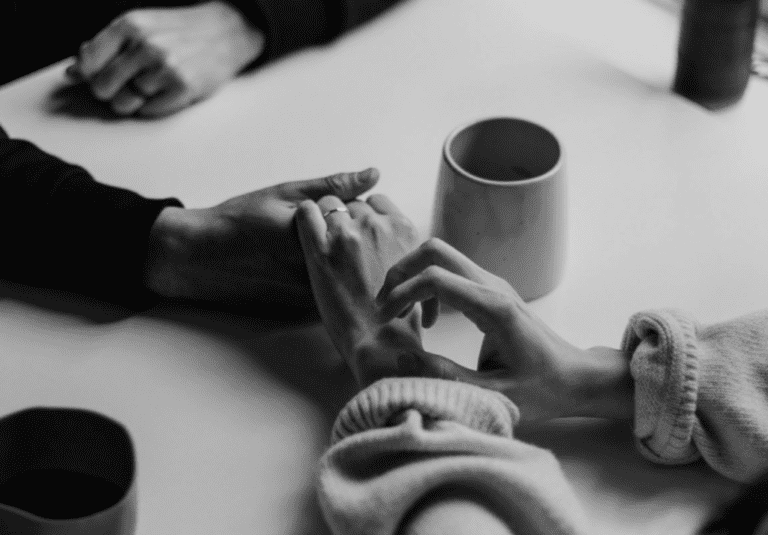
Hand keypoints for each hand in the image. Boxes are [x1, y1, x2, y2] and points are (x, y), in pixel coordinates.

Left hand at [68, 1, 263, 115]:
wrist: (226, 32)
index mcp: (130, 25)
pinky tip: (164, 92)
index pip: (88, 62)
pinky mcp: (182, 89)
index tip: (100, 74)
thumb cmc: (180, 31)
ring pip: (124, 104)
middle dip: (110, 90)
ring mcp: (165, 69)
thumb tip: (72, 72)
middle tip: (127, 84)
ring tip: (149, 87)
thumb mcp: (141, 27)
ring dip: (132, 101)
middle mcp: (145, 46)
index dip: (89, 74)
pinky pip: (148, 112)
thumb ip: (106, 47)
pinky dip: (152, 106)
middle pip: (102, 87)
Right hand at [143, 168, 379, 311]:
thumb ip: (333, 186)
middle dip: (355, 236)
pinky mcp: (306, 307)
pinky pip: (335, 288)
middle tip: (320, 227)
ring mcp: (313, 292)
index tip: (336, 207)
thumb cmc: (242, 220)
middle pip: (361, 249)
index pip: (363, 220)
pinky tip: (304, 265)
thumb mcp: (286, 193)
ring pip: (350, 271)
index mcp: (315, 236)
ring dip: (347, 259)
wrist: (202, 257)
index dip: (355, 211)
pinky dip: (334, 276)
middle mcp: (317, 269)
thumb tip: (373, 174)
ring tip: (306, 247)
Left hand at [295, 193, 421, 384]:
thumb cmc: (400, 316)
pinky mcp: (320, 249)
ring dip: (324, 218)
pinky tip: (304, 229)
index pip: (377, 201)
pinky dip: (304, 217)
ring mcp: (348, 234)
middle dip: (345, 218)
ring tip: (322, 241)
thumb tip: (395, 242)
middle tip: (339, 243)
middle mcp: (377, 225)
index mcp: (403, 229)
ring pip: (329, 204)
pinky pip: (306, 213)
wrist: (380, 341)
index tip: (359, 228)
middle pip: (353, 203)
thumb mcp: (416, 271)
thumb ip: (404, 248)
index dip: (365, 213)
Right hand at [375, 238, 633, 422]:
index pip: (435, 278)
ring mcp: (493, 284)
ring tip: (402, 315)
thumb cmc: (542, 389)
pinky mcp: (492, 290)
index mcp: (493, 308)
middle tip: (386, 307)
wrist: (576, 377)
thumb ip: (446, 376)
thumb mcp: (492, 394)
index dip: (401, 293)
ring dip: (413, 278)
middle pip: (435, 250)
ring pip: (441, 256)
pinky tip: (429, 320)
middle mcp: (493, 286)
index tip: (386, 320)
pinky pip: (451, 272)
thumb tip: (402, 358)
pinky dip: (428, 286)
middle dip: (401, 272)